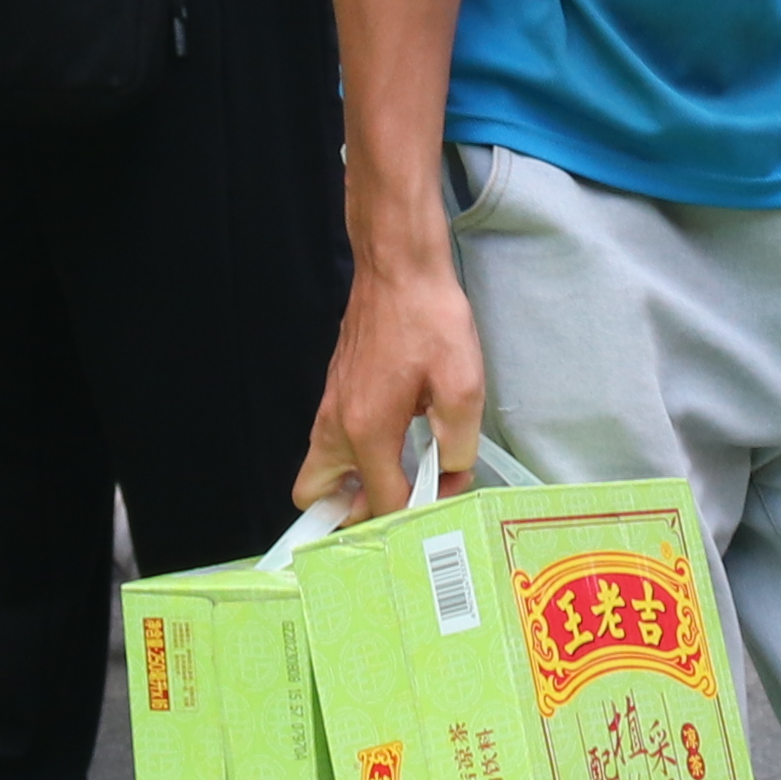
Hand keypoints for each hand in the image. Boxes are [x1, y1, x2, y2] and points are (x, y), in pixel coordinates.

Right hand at [296, 242, 486, 519]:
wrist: (397, 268)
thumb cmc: (430, 321)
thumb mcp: (463, 386)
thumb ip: (457, 443)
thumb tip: (452, 471)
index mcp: (366, 431)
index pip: (381, 502)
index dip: (418, 510)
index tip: (445, 491)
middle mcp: (336, 425)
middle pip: (317, 496)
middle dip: (354, 511)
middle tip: (397, 500)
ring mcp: (330, 407)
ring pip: (322, 469)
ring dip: (355, 482)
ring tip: (404, 471)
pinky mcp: (336, 392)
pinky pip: (334, 442)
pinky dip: (357, 454)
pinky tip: (401, 435)